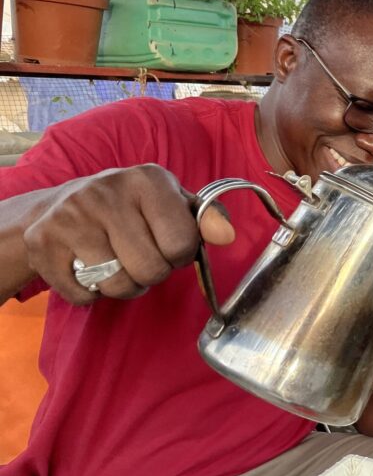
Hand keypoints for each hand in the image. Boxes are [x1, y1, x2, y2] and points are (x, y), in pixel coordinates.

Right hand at [22, 164, 234, 304]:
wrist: (55, 207)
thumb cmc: (130, 210)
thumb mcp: (172, 204)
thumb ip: (205, 218)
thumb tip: (228, 235)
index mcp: (148, 179)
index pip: (183, 243)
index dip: (180, 254)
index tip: (167, 244)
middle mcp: (107, 191)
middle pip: (152, 270)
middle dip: (152, 274)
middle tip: (139, 257)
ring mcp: (71, 215)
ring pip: (118, 286)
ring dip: (124, 288)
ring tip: (117, 265)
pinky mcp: (42, 242)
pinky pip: (84, 296)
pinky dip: (91, 295)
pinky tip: (86, 268)